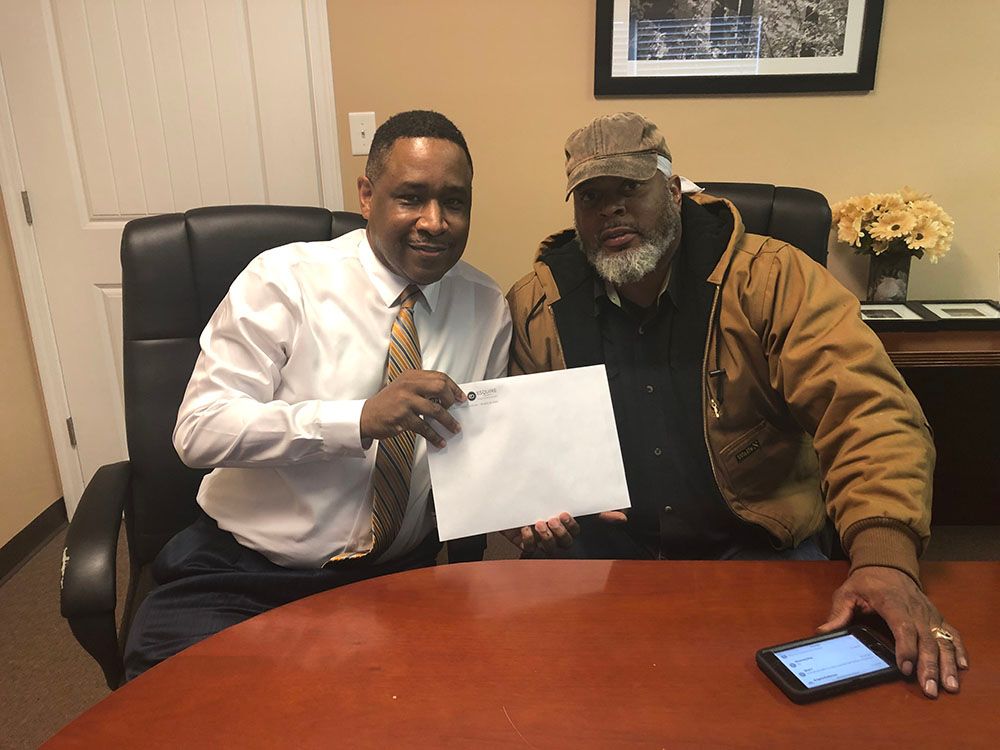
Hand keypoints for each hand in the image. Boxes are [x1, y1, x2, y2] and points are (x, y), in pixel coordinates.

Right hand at [360, 370, 465, 448]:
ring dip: (448, 421)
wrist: (366, 416)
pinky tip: (440, 440)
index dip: (454, 388)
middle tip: (455, 410)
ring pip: (435, 410)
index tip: (461, 397)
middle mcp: (408, 386)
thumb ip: (422, 388)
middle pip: (440, 388)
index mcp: (411, 376)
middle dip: (451, 401)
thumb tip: (447, 397)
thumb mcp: (404, 388)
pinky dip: (434, 436)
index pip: (439, 377)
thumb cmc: (387, 403)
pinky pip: (424, 427)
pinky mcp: (402, 418)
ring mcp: (405, 401)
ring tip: (454, 428)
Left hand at [501, 509, 626, 555]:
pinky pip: (528, 548)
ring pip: (547, 548)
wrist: (515, 500)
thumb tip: (624, 516)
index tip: (564, 513)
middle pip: (562, 543)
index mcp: (565, 527)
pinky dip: (527, 539)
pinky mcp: (524, 542)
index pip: (573, 532)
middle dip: (558, 532)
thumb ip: (595, 509)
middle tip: (552, 519)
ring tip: (538, 524)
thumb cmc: (546, 502)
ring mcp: (540, 541)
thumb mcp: (567, 500)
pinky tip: (524, 528)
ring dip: (544, 537)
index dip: (570, 526)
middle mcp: (555, 536)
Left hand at [818, 566, 967, 697]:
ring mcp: (929, 614)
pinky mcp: (936, 617)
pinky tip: (961, 666)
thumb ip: (838, 613)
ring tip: (949, 685)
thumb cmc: (867, 581)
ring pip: (942, 640)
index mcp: (892, 602)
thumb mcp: (846, 592)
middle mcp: (915, 609)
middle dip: (929, 666)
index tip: (905, 668)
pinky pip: (951, 634)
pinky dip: (958, 650)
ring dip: (947, 663)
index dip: (906, 648)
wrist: (887, 564)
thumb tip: (823, 631)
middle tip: (929, 689)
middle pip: (926, 640)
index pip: (903, 627)